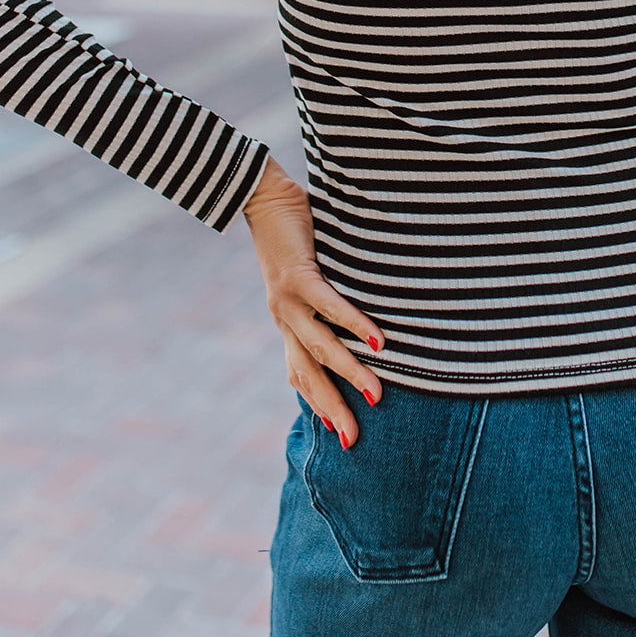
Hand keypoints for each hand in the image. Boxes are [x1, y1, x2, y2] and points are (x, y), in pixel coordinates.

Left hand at [242, 156, 384, 445]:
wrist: (258, 196)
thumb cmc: (291, 230)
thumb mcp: (306, 272)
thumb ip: (324, 296)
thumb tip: (356, 319)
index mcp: (286, 320)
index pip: (300, 373)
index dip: (318, 403)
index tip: (339, 433)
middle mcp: (284, 318)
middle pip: (309, 374)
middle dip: (333, 408)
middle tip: (355, 440)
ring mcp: (288, 300)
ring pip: (321, 347)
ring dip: (350, 374)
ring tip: (377, 395)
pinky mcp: (298, 275)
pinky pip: (329, 306)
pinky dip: (353, 324)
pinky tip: (377, 341)